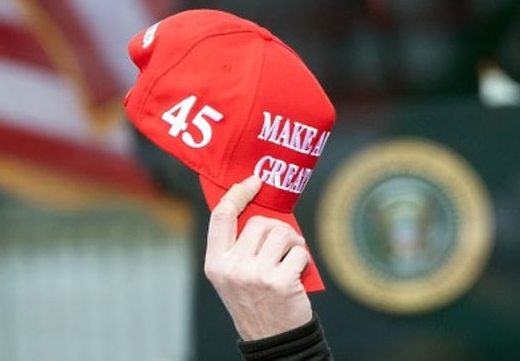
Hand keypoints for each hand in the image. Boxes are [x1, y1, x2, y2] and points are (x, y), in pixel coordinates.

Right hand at [204, 175, 312, 339]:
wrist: (272, 337)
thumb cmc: (256, 298)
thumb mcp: (234, 274)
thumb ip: (239, 244)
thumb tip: (258, 204)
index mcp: (215, 263)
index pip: (221, 216)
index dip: (238, 193)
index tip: (254, 182)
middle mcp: (232, 268)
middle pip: (259, 222)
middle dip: (276, 228)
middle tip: (282, 245)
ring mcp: (256, 275)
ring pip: (281, 233)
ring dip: (293, 242)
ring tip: (290, 259)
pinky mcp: (280, 281)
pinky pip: (299, 251)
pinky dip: (304, 259)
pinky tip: (298, 273)